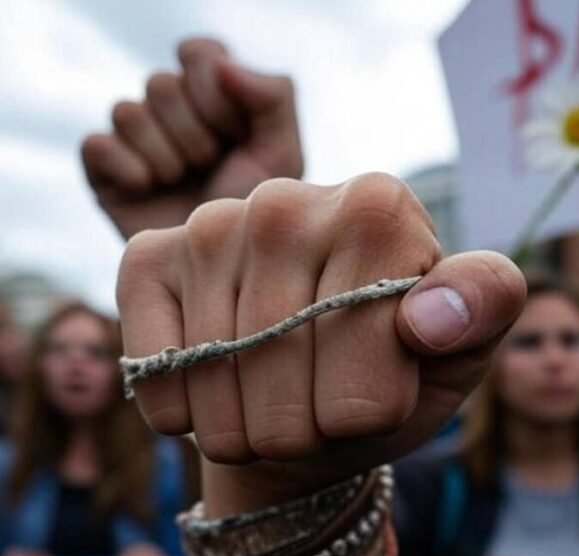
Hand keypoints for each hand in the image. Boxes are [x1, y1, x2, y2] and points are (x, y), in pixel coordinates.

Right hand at [82, 37, 302, 238]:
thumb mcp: (283, 153)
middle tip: (209, 169)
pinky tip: (149, 189)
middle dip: (194, 133)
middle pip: (161, 83)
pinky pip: (96, 144)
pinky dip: (126, 166)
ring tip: (183, 185)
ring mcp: (133, 144)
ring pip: (127, 111)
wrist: (225, 276)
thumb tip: (221, 64)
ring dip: (165, 154)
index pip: (198, 56)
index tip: (235, 137)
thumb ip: (273, 95)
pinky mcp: (104, 175)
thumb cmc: (254, 217)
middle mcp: (169, 115)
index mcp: (210, 99)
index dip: (215, 95)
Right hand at [116, 173, 525, 515]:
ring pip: (217, 377)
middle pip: (285, 361)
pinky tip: (215, 394)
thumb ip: (482, 311)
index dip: (372, 399)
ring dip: (247, 429)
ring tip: (268, 413)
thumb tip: (430, 315)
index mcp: (379, 204)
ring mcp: (211, 223)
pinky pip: (158, 371)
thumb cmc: (386, 377)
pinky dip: (187, 414)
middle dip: (305, 425)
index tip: (376, 396)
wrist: (302, 410)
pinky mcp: (146, 259)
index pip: (370, 341)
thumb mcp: (459, 353)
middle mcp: (287, 196)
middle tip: (316, 418)